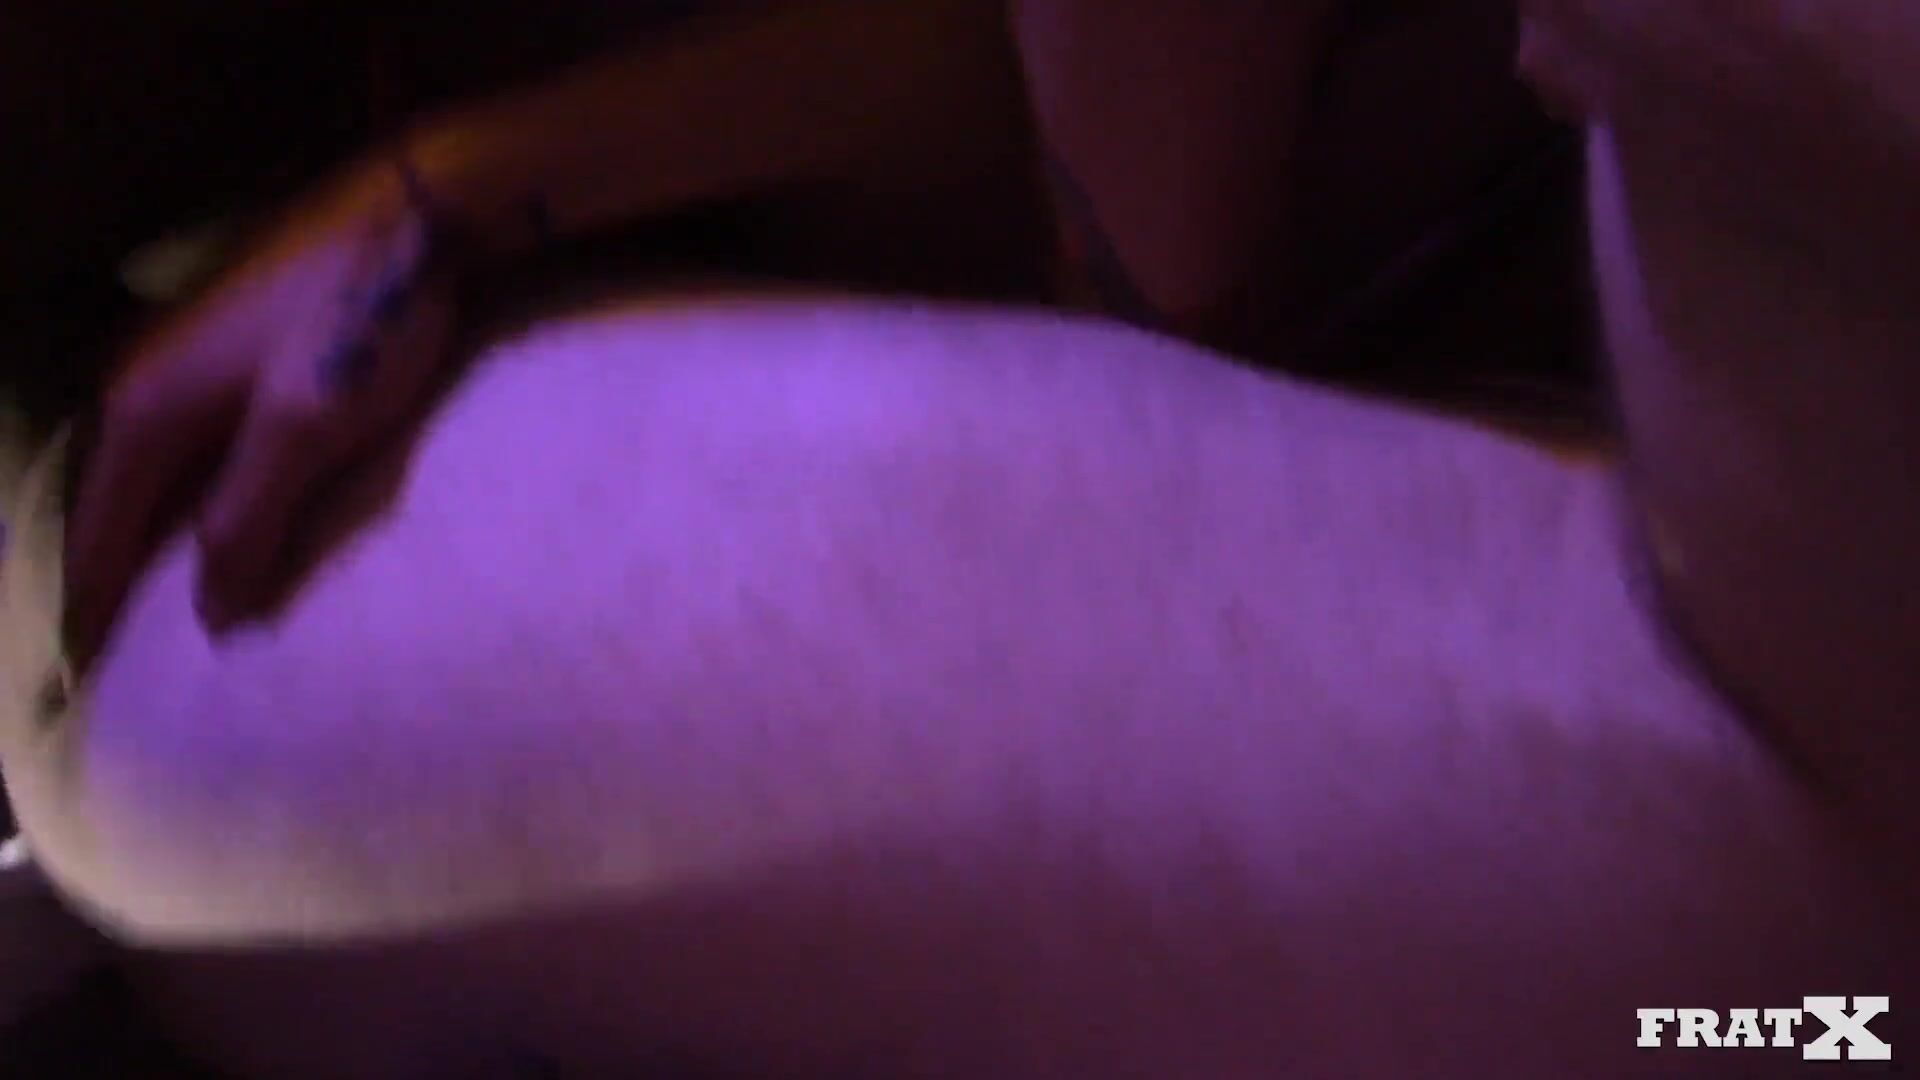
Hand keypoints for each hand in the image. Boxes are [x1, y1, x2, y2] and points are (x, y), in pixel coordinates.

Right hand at [66, 157, 465, 661]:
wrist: (414, 216)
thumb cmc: (362, 321)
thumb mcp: (306, 427)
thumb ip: (249, 518)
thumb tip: (208, 615)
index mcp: (146, 410)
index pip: (100, 535)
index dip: (94, 609)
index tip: (83, 680)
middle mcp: (143, 387)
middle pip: (113, 508)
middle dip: (114, 581)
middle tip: (113, 660)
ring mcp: (183, 367)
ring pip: (151, 480)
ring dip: (153, 543)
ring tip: (158, 613)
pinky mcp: (229, 358)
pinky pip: (189, 454)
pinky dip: (190, 503)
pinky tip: (210, 533)